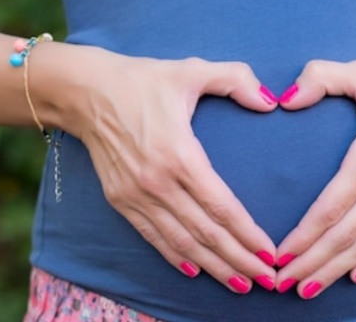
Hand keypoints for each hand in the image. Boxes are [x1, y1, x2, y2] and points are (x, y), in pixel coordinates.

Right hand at [61, 51, 279, 293]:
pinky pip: (153, 237)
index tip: (271, 253)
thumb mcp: (191, 70)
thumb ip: (235, 79)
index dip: (248, 233)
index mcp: (179, 154)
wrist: (85, 92)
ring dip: (213, 267)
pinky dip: (176, 257)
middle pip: (206, 233)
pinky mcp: (120, 201)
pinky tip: (196, 272)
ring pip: (181, 242)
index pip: (221, 206)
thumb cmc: (142, 80)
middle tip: (267, 280)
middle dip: (239, 260)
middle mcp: (157, 183)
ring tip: (240, 284)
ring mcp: (135, 196)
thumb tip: (271, 101)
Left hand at [273, 58, 355, 298]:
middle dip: (311, 264)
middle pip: (344, 237)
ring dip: (335, 271)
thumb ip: (320, 78)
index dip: (303, 237)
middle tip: (281, 284)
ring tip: (307, 291)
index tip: (279, 256)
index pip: (330, 209)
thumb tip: (284, 99)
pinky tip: (352, 278)